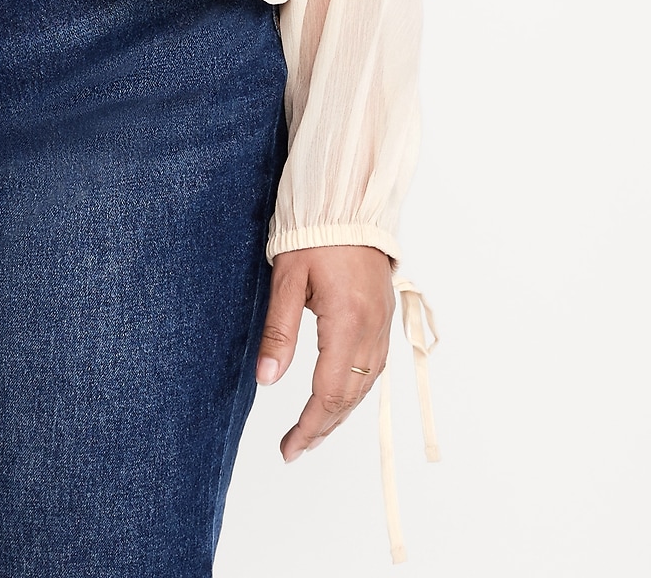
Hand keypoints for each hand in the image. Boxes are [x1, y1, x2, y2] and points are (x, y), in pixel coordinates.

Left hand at [257, 244, 394, 460]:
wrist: (348, 202)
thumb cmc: (314, 233)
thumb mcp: (286, 278)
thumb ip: (278, 331)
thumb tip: (265, 379)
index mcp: (348, 322)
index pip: (330, 393)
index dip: (309, 426)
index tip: (289, 448)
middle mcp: (373, 330)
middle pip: (350, 396)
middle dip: (322, 427)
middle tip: (294, 449)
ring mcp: (383, 325)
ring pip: (366, 385)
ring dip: (340, 413)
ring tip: (313, 431)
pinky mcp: (384, 316)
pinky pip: (374, 367)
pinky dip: (355, 390)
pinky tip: (339, 397)